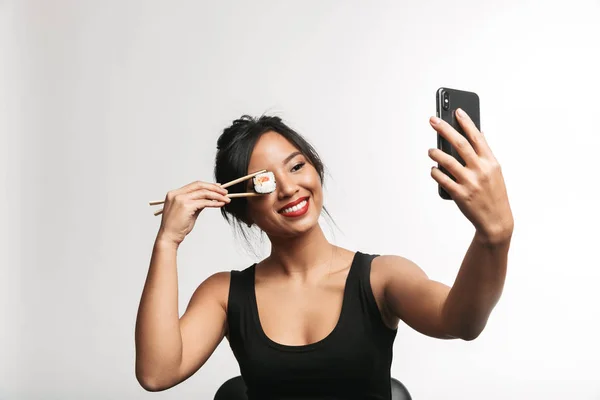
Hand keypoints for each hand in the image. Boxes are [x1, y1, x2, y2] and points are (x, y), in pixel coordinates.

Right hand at [157, 181, 230, 245]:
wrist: (169, 237)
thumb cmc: (177, 227)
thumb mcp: (188, 211)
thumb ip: (197, 203)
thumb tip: (210, 198)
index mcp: (174, 193)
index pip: (194, 185)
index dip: (208, 185)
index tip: (218, 187)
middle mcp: (176, 194)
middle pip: (199, 185)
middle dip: (214, 188)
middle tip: (225, 192)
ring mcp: (180, 199)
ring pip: (203, 193)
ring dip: (217, 195)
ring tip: (226, 199)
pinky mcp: (186, 206)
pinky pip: (204, 202)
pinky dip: (214, 202)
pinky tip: (220, 204)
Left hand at [428, 109, 513, 243]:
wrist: (496, 220)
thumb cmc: (494, 194)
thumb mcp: (495, 172)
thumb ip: (484, 155)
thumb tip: (475, 135)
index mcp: (491, 162)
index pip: (477, 136)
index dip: (466, 122)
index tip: (457, 111)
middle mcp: (481, 170)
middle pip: (459, 144)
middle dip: (444, 129)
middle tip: (433, 120)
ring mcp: (470, 182)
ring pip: (447, 161)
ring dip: (435, 153)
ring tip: (431, 150)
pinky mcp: (460, 194)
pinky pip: (442, 179)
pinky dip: (435, 172)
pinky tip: (433, 169)